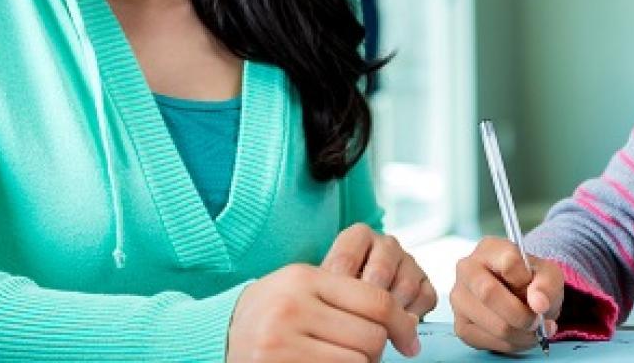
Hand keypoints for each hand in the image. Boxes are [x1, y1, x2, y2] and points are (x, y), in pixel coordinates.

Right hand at [226, 263, 419, 361]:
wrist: (222, 331)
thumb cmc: (275, 309)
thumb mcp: (305, 286)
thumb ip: (347, 293)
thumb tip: (405, 324)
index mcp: (305, 278)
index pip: (376, 301)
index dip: (403, 324)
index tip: (410, 339)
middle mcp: (292, 307)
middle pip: (371, 337)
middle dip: (378, 349)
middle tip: (366, 351)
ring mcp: (281, 342)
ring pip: (358, 362)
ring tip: (341, 358)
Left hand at [321, 223, 437, 317]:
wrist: (354, 300)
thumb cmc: (337, 291)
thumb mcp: (325, 285)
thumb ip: (330, 288)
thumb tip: (332, 308)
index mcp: (358, 237)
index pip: (347, 258)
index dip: (337, 289)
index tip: (332, 310)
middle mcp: (386, 244)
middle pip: (380, 272)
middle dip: (368, 302)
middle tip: (358, 322)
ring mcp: (408, 261)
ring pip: (405, 287)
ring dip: (391, 313)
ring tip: (375, 328)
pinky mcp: (424, 281)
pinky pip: (424, 298)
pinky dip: (411, 317)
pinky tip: (395, 326)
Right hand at [450, 236, 562, 353]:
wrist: (520, 297)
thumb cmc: (531, 281)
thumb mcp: (548, 275)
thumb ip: (546, 284)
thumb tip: (538, 304)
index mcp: (489, 248)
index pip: (508, 262)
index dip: (527, 281)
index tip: (537, 292)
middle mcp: (467, 269)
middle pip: (489, 293)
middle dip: (522, 315)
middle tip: (538, 321)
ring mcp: (459, 298)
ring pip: (493, 324)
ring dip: (522, 334)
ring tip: (533, 329)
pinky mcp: (461, 325)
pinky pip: (489, 342)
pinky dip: (511, 344)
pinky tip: (518, 335)